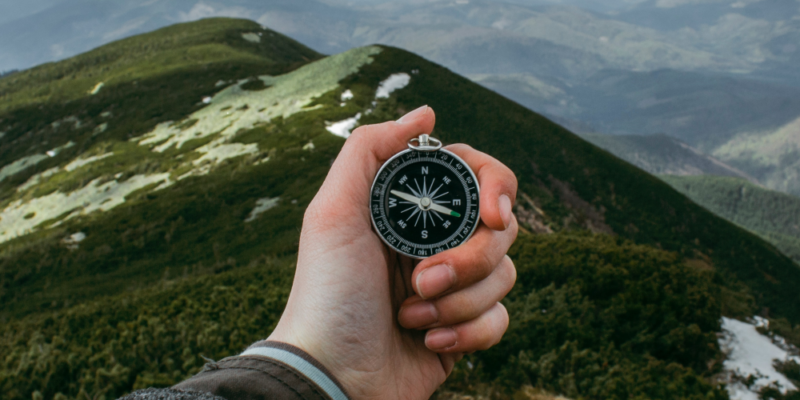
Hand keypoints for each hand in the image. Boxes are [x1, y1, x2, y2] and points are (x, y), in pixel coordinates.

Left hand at [267, 106, 518, 399]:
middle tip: (423, 280)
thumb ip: (371, 149)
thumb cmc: (327, 294)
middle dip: (468, 260)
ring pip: (505, 275)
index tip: (493, 216)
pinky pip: (501, 319)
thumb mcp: (333, 212)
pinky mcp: (464, 328)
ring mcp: (453, 286)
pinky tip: (429, 341)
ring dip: (459, 301)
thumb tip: (427, 113)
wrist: (331, 376)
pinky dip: (469, 332)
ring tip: (411, 315)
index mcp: (411, 210)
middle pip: (500, 230)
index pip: (477, 178)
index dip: (496, 189)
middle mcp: (436, 242)